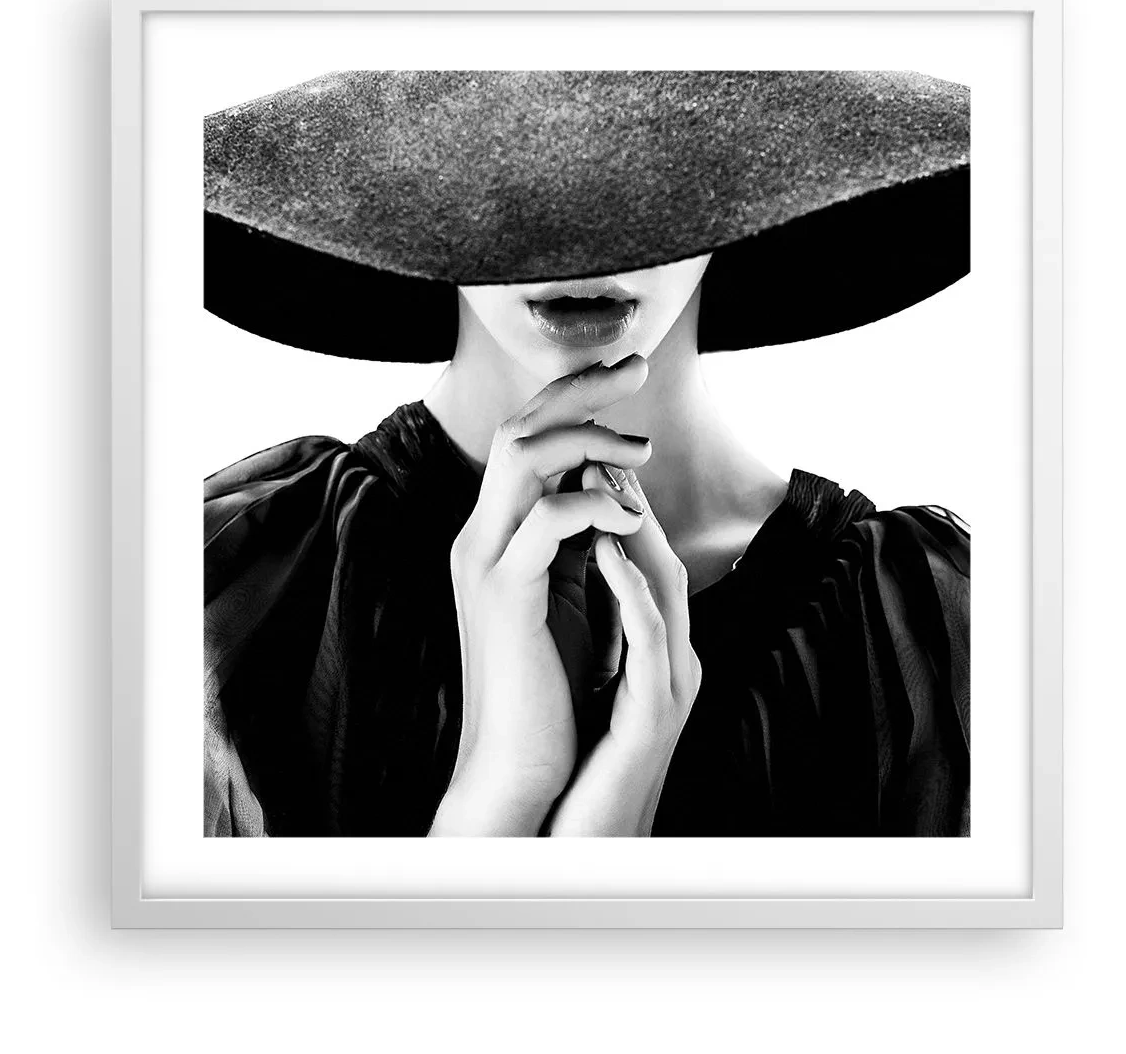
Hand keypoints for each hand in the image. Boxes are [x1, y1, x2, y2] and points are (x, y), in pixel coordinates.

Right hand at [428, 354, 652, 834]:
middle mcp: (482, 533)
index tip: (626, 372)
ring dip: (588, 437)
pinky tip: (629, 516)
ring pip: (522, 456)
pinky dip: (590, 506)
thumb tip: (612, 483)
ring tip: (643, 449)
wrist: (520, 761)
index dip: (574, 395)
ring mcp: (486, 559)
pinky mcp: (504, 593)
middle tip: (638, 365)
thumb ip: (578, 537)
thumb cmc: (553, 681)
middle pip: (521, 426)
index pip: (527, 436)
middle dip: (581, 388)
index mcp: (498, 530)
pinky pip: (543, 521)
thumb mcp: (571, 591)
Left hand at [544, 463, 701, 835]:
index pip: (643, 559)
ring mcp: (669, 687)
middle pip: (664, 558)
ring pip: (667, 590)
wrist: (571, 837)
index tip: (584, 453)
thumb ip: (595, 617)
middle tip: (599, 442)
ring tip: (603, 474)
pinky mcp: (652, 719)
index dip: (619, 501)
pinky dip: (630, 592)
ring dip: (636, 527)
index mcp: (654, 648)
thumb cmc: (581, 756)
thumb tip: (575, 556)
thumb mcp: (593, 673)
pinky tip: (605, 552)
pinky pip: (648, 644)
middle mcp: (672, 660)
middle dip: (633, 496)